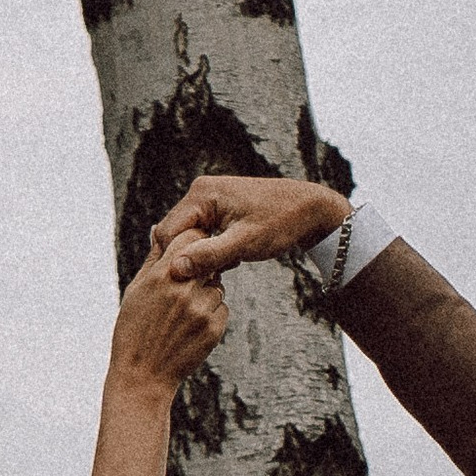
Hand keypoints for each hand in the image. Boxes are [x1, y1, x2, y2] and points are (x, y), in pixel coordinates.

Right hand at [110, 245, 229, 395]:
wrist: (143, 376)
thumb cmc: (134, 330)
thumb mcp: (136, 290)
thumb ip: (154, 259)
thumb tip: (160, 230)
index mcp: (162, 275)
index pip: (192, 236)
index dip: (194, 241)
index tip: (191, 250)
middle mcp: (184, 289)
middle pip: (209, 260)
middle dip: (202, 268)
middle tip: (188, 283)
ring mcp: (201, 310)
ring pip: (218, 286)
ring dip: (206, 293)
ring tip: (183, 312)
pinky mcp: (214, 328)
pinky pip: (222, 308)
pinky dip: (211, 314)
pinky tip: (190, 328)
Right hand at [142, 173, 348, 282]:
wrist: (309, 208)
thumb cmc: (281, 222)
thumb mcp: (246, 243)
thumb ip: (210, 255)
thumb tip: (176, 268)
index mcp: (201, 194)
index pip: (167, 233)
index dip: (173, 261)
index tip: (190, 283)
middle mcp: (199, 192)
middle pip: (174, 235)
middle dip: (188, 259)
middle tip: (213, 277)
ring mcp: (207, 200)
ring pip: (187, 237)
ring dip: (201, 257)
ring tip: (226, 268)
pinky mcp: (216, 209)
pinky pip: (201, 235)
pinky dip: (211, 251)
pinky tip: (230, 261)